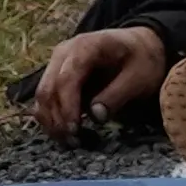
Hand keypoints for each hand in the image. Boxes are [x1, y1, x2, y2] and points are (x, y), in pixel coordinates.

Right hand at [30, 27, 172, 140]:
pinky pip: (45, 99)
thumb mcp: (140, 76)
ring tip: (70, 141)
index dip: (67, 107)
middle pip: (48, 90)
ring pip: (42, 97)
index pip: (66, 79)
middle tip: (73, 142)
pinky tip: (66, 133)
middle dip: (57, 119)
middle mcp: (64, 53)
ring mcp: (56, 63)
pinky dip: (52, 117)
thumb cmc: (143, 58)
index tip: (74, 130)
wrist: (141, 44)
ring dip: (51, 122)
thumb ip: (118, 94)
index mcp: (86, 47)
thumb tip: (95, 116)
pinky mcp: (55, 75)